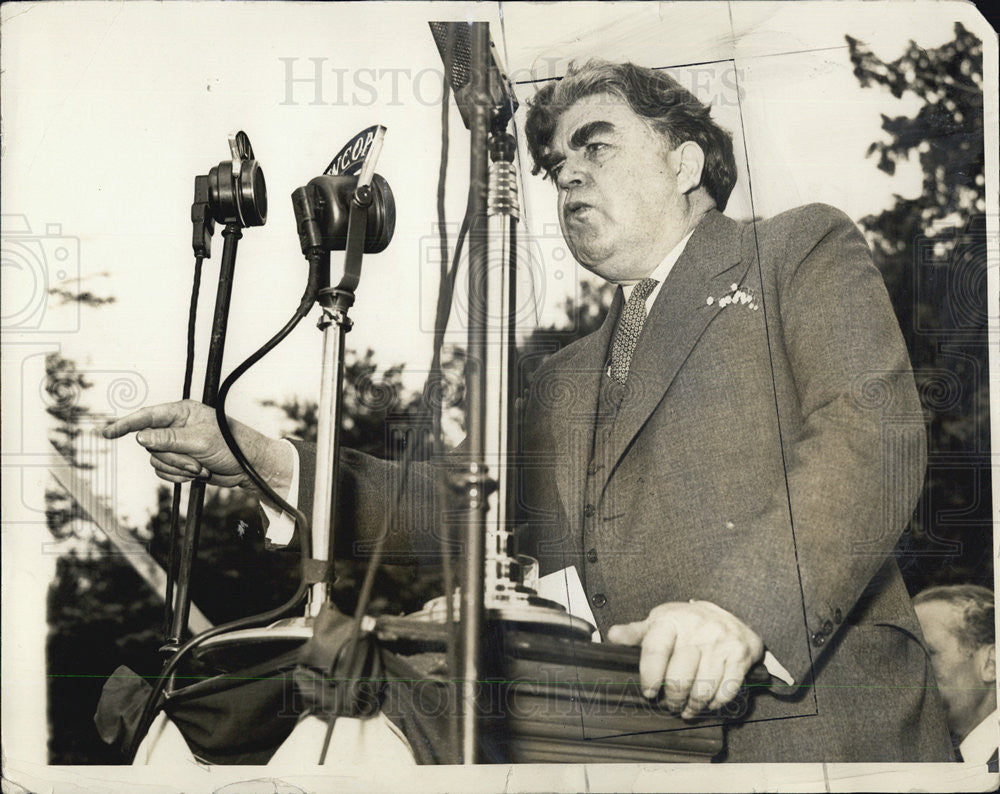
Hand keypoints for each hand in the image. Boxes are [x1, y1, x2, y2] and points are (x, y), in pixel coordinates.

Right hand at [102, 399, 291, 495]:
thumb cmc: (231, 445)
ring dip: (178, 469)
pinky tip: (197, 474)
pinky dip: (178, 476)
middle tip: (197, 462)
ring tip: (201, 468)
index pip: (147, 416)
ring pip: (156, 460)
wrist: (247, 468)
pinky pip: (163, 472)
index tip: (107, 432)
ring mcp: (177, 445)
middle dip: (173, 458)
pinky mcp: (179, 461)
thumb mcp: (201, 441)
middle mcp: (176, 427)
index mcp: (181, 412)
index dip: (126, 424)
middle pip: (151, 445)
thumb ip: (169, 439)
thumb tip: (140, 436)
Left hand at [607, 600, 763, 718]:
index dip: (649, 677)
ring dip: (692, 706)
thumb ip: (635, 632)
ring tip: (686, 709)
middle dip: (672, 699)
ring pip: (703, 689)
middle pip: (679, 678)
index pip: (655, 651)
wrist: (728, 615)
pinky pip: (726, 690)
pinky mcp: (739, 656)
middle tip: (669, 705)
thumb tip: (612, 636)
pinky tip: (707, 703)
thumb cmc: (687, 623)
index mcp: (671, 620)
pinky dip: (715, 703)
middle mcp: (696, 629)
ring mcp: (720, 642)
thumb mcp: (659, 621)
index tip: (648, 692)